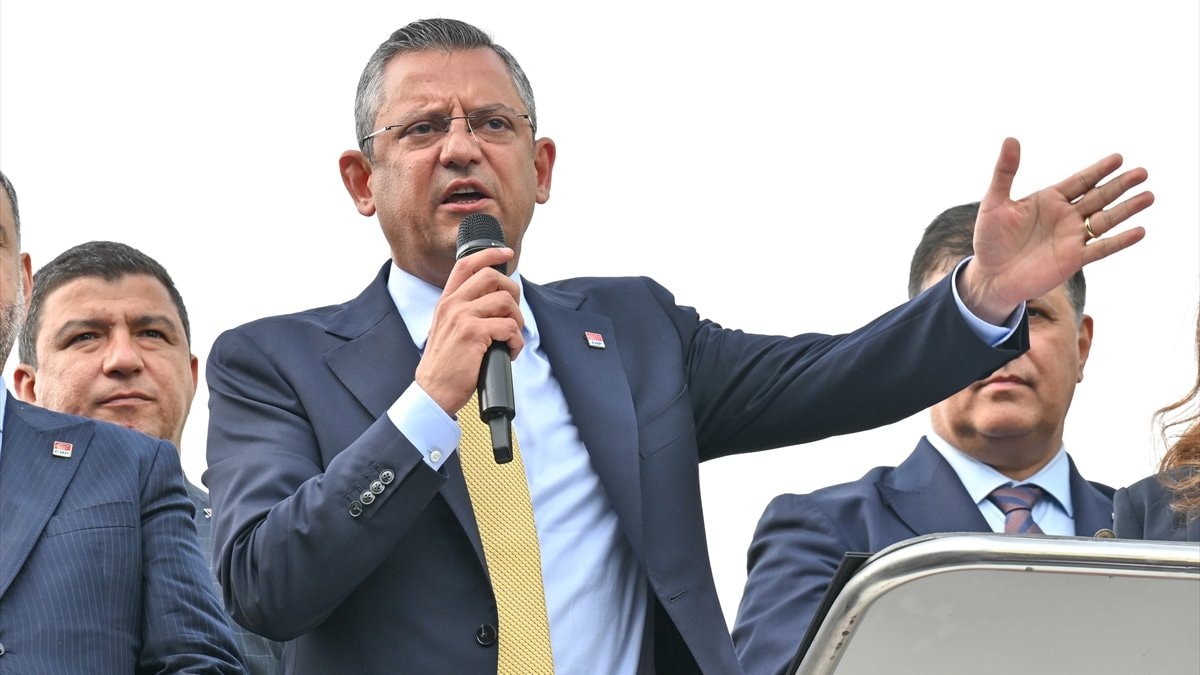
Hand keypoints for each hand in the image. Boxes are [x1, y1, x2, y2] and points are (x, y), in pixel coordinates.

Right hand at [415, 247, 523, 415]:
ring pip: (506, 301)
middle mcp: (453, 305)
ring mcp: (462, 318)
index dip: (489, 254)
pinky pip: (509, 327)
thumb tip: (495, 302)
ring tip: (511, 338)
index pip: (466, 264)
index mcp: (446, 301)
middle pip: (492, 277)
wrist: (433, 391)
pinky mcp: (474, 334)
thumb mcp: (447, 329)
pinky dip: (517, 341)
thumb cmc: (445, 365)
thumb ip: (463, 311)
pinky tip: (510, 352)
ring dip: (518, 321)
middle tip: (514, 314)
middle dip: (513, 292)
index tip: (505, 253)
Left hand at [960, 137, 1152, 323]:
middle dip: (1120, 185)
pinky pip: (1101, 249)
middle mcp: (1065, 216)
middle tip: (1142, 172)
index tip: (1118, 158)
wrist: (990, 275)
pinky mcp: (1073, 259)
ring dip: (1127, 209)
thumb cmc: (990, 239)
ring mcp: (1072, 237)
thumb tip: (1011, 138)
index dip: (1098, 170)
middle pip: (1099, 197)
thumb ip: (1005, 172)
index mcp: (1049, 199)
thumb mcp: (995, 202)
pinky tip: (1139, 231)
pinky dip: (1120, 241)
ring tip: (1149, 196)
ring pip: (1105, 220)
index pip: (1080, 181)